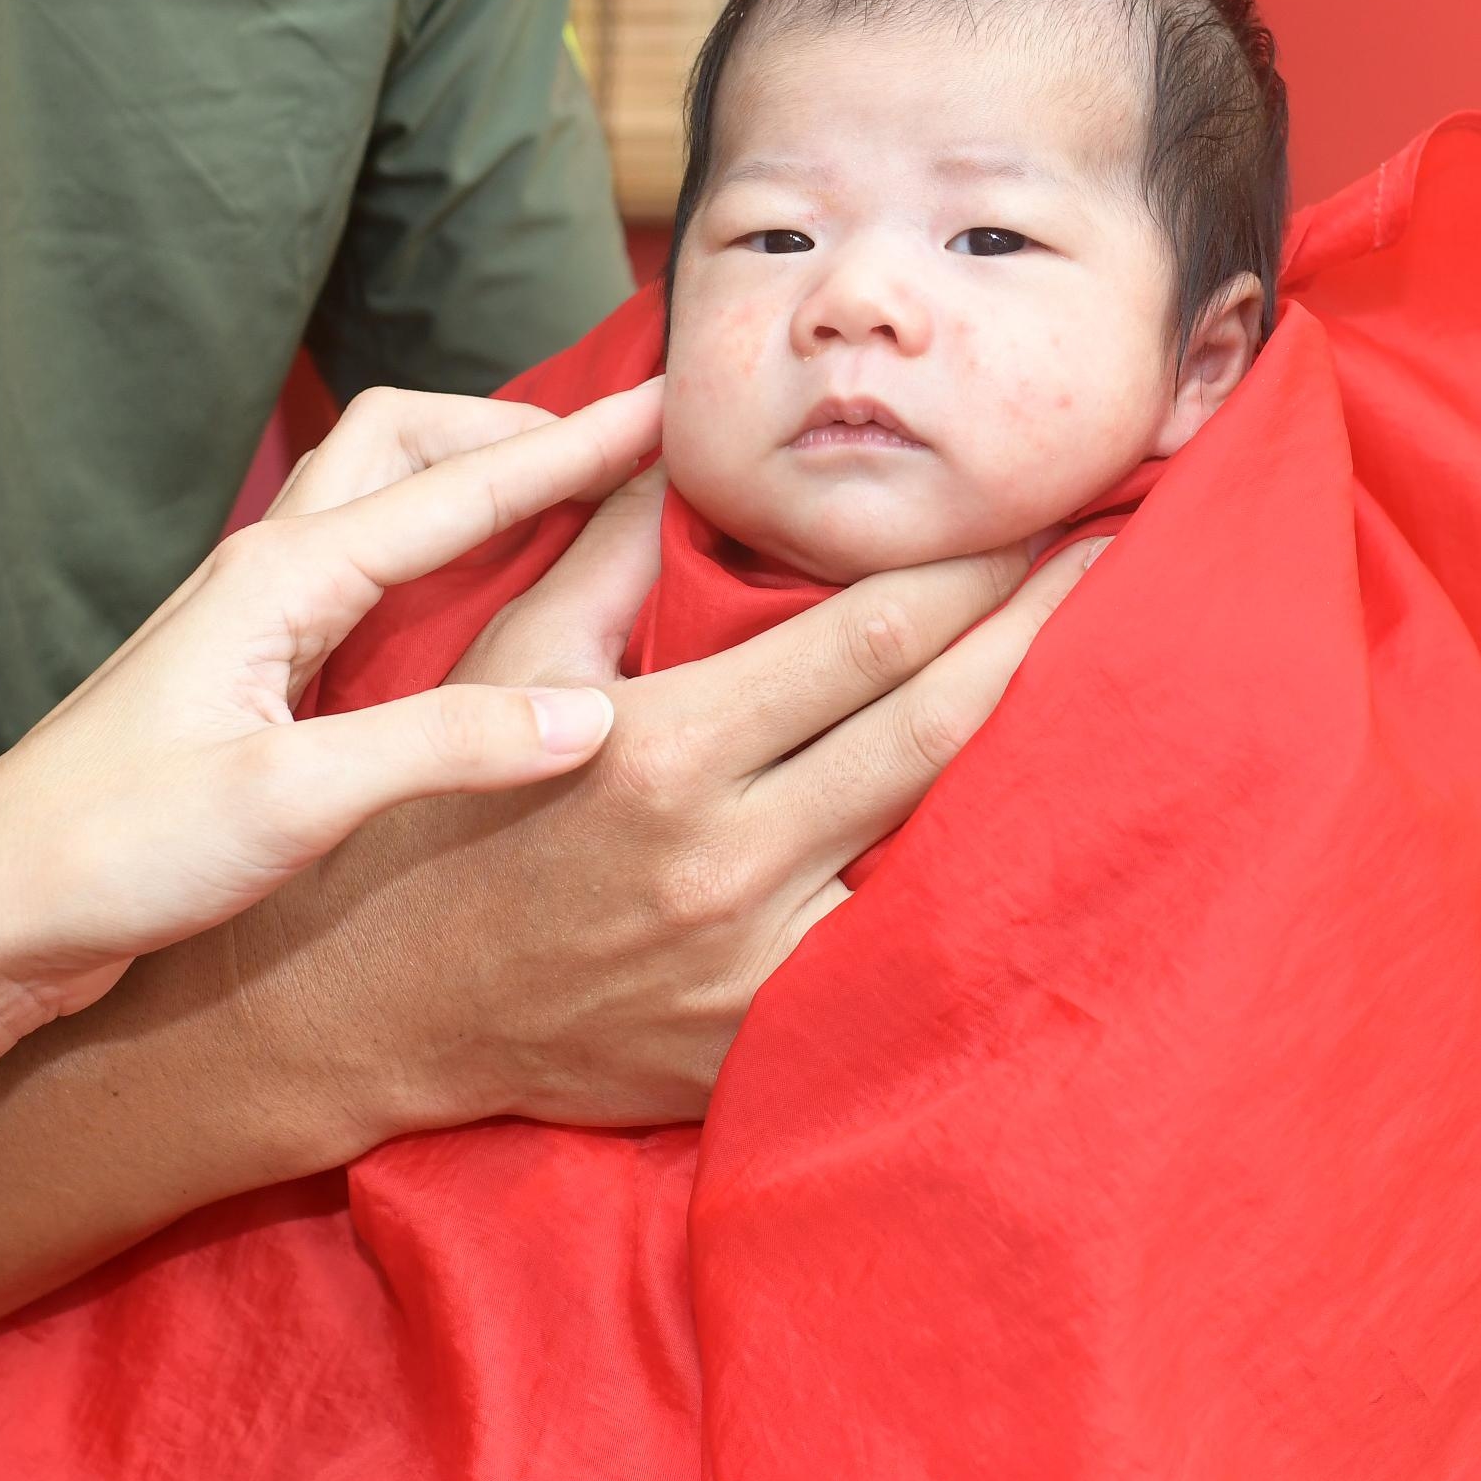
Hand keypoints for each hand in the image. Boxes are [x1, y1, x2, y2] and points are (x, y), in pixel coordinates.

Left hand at [0, 384, 666, 1037]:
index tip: (676, 407)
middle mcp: (265, 574)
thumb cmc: (108, 856)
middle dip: (517, 429)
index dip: (580, 448)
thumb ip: (444, 746)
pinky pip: (366, 573)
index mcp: (282, 578)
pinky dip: (440, 556)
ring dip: (474, 481)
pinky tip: (481, 607)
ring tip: (574, 504)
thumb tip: (592, 714)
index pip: (464, 487)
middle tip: (623, 452)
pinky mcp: (248, 679)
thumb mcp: (290, 805)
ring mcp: (251, 623)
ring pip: (378, 500)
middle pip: (407, 442)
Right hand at [219, 475, 1106, 1137]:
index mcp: (661, 746)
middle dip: (1046, 639)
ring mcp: (749, 970)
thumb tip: (684, 432)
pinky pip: (894, 962)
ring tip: (1123, 698)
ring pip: (944, 853)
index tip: (1051, 515)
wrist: (351, 1015)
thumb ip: (609, 548)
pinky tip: (1037, 844)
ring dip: (1034, 770)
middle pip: (940, 730)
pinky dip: (966, 896)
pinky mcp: (754, 1049)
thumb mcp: (500, 659)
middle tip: (1129, 570)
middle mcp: (723, 860)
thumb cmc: (424, 819)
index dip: (977, 570)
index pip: (869, 636)